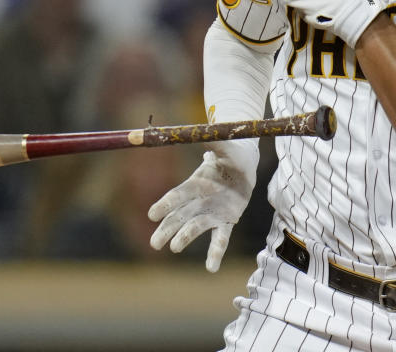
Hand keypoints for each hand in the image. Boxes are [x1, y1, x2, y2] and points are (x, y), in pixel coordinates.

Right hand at [147, 146, 255, 271]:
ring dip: (184, 238)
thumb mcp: (225, 146)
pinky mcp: (225, 222)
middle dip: (167, 228)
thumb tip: (206, 126)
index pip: (178, 195)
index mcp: (195, 183)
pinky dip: (215, 253)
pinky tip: (210, 269)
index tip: (152, 214)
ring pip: (195, 228)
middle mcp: (200, 201)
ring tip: (173, 248)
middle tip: (155, 243)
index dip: (166, 204)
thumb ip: (215, 140)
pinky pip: (220, 239)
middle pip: (179, 216)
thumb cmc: (231, 154)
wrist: (243, 165)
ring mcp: (212, 212)